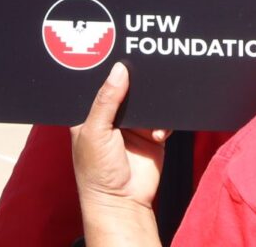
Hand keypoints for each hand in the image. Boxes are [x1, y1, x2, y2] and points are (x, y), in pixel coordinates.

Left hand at [72, 62, 167, 245]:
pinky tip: (158, 134)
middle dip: (137, 83)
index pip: (100, 83)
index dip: (108, 69)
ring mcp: (134, 125)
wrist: (123, 202)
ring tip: (154, 108)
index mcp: (91, 112)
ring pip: (148, 101)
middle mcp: (112, 116)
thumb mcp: (96, 132)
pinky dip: (165, 122)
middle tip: (146, 69)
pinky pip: (163, 118)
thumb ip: (107, 100)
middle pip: (127, 88)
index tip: (120, 52)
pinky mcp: (152, 134)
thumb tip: (119, 69)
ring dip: (154, 104)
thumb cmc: (97, 171)